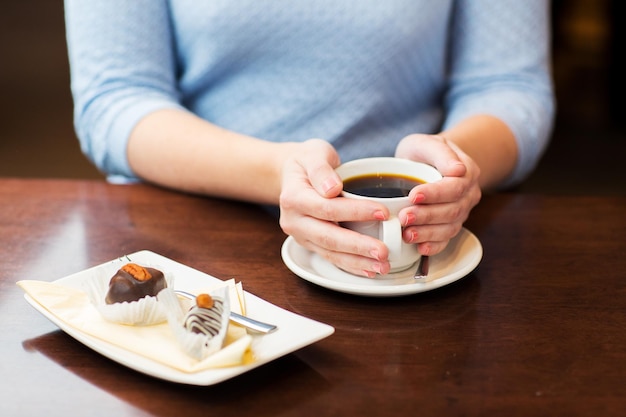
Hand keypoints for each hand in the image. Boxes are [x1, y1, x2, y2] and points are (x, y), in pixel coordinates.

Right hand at [278, 139, 393, 276]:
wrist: (293, 174)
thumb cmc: (308, 161)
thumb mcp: (313, 153)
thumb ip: (321, 169)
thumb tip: (331, 188)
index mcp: (293, 197)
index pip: (327, 207)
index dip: (355, 211)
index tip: (383, 212)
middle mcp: (294, 221)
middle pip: (328, 237)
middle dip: (358, 247)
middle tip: (384, 252)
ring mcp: (301, 236)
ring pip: (330, 252)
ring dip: (358, 262)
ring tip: (383, 266)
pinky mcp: (310, 244)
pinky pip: (331, 257)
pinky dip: (351, 265)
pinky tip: (370, 270)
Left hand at [395, 134, 481, 255]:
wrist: (426, 163)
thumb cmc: (424, 152)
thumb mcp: (427, 143)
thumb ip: (440, 152)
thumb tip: (457, 170)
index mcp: (467, 173)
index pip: (455, 187)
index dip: (435, 194)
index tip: (414, 195)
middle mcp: (468, 195)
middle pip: (452, 210)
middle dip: (427, 216)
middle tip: (404, 217)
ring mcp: (460, 213)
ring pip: (449, 228)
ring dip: (428, 233)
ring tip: (406, 234)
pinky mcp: (449, 226)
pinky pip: (445, 240)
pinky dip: (434, 247)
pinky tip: (420, 249)